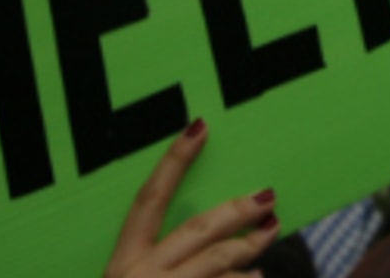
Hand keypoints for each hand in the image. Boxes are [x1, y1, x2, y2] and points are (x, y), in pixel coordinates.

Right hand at [105, 119, 280, 277]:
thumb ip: (162, 263)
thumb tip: (213, 235)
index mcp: (122, 265)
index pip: (148, 200)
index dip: (173, 162)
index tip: (198, 126)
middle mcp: (141, 277)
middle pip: (199, 230)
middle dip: (237, 210)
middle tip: (267, 195)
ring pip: (219, 263)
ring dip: (250, 249)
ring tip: (267, 236)